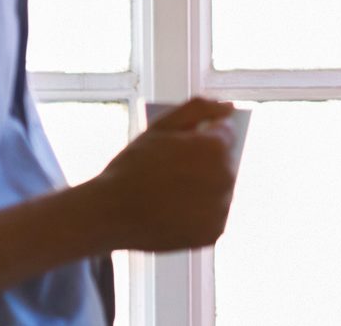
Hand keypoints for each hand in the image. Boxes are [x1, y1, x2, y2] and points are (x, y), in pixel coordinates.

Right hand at [80, 98, 238, 251]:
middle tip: (171, 171)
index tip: (179, 147)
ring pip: (220, 190)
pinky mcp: (213, 233)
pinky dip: (200, 213)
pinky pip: (214, 216)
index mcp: (215, 148)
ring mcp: (221, 209)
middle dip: (204, 162)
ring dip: (204, 188)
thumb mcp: (160, 126)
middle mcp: (225, 178)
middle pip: (225, 162)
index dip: (202, 136)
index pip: (226, 133)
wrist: (111, 212)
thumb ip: (197, 109)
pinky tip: (175, 210)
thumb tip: (229, 107)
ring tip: (172, 192)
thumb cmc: (133, 165)